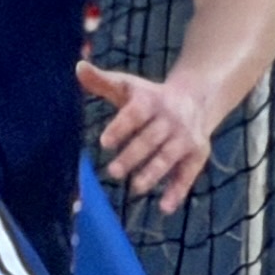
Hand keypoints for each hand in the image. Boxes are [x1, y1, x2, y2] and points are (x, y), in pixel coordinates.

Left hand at [79, 59, 223, 212]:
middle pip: (150, 139)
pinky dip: (178, 191)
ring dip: (152, 174)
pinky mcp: (197, 155)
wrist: (196, 99)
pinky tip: (165, 208)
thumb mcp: (127, 86)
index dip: (121, 127)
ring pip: (168, 158)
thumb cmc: (149, 97)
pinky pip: (188, 174)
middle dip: (132, 156)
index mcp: (151, 101)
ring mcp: (185, 138)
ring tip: (135, 188)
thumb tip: (77, 66)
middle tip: (112, 172)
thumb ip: (101, 81)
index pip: (135, 114)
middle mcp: (171, 119)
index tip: (104, 142)